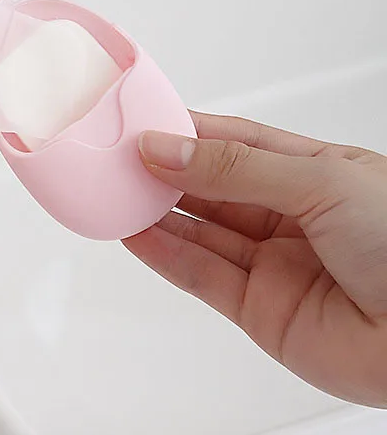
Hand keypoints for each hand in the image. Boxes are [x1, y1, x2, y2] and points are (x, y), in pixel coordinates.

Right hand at [126, 113, 386, 407]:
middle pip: (209, 187)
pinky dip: (163, 254)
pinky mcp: (258, 309)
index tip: (142, 125)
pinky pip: (199, 275)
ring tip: (115, 194)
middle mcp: (287, 216)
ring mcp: (271, 264)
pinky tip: (135, 234)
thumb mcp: (320, 182)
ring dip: (154, 213)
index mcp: (312, 172)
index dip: (186, 133)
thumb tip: (168, 149)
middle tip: (118, 159)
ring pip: (197, 232)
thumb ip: (236, 168)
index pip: (233, 142)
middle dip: (162, 172)